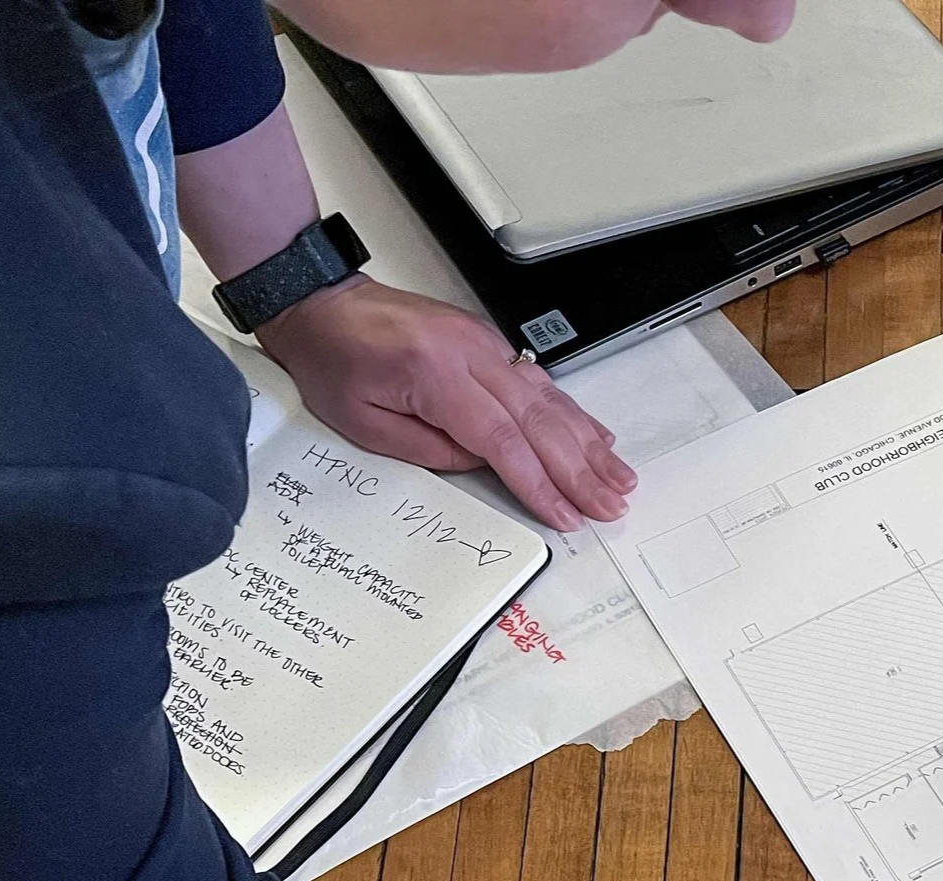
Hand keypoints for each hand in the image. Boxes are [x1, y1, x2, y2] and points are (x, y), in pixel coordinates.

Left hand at [254, 276, 635, 530]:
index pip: (502, 439)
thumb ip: (430, 450)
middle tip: (610, 504)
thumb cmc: (333, 360)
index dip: (539, 482)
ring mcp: (486, 345)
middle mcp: (471, 353)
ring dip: (589, 445)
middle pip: (539, 421)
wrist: (323, 304)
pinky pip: (542, 384)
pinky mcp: (489, 344)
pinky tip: (598, 437)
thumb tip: (485, 465)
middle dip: (580, 470)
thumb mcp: (364, 423)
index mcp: (435, 375)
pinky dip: (574, 414)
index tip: (565, 514)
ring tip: (619, 479)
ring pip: (550, 401)